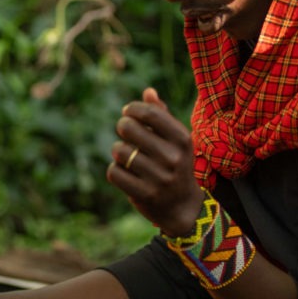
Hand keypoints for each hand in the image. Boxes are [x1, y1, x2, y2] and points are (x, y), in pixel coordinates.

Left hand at [106, 87, 204, 236]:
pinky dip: (115, 170)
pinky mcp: (145, 195)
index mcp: (182, 139)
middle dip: (122, 127)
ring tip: (126, 155)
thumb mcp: (175, 140)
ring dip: (118, 151)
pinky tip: (125, 172)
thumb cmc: (175, 165)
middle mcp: (173, 158)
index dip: (132, 109)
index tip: (127, 112)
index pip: (149, 113)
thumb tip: (148, 91)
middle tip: (125, 132)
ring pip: (119, 151)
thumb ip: (162, 115)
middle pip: (128, 128)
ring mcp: (160, 178)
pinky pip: (114, 173)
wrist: (182, 207)